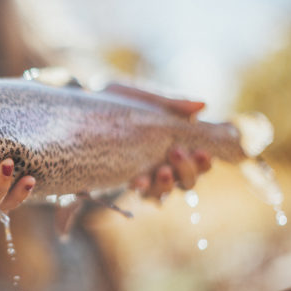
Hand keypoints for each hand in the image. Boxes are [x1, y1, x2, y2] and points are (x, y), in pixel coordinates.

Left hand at [104, 83, 211, 198]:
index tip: (202, 151)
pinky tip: (137, 180)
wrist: (85, 105)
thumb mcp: (146, 98)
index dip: (205, 160)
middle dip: (186, 170)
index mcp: (178, 143)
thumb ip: (172, 102)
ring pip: (165, 191)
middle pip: (188, 181)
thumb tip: (202, 105)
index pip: (201, 160)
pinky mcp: (125, 180)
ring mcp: (146, 176)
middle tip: (177, 152)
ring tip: (160, 170)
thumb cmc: (122, 100)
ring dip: (166, 183)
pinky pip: (139, 193)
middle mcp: (165, 164)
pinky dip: (142, 187)